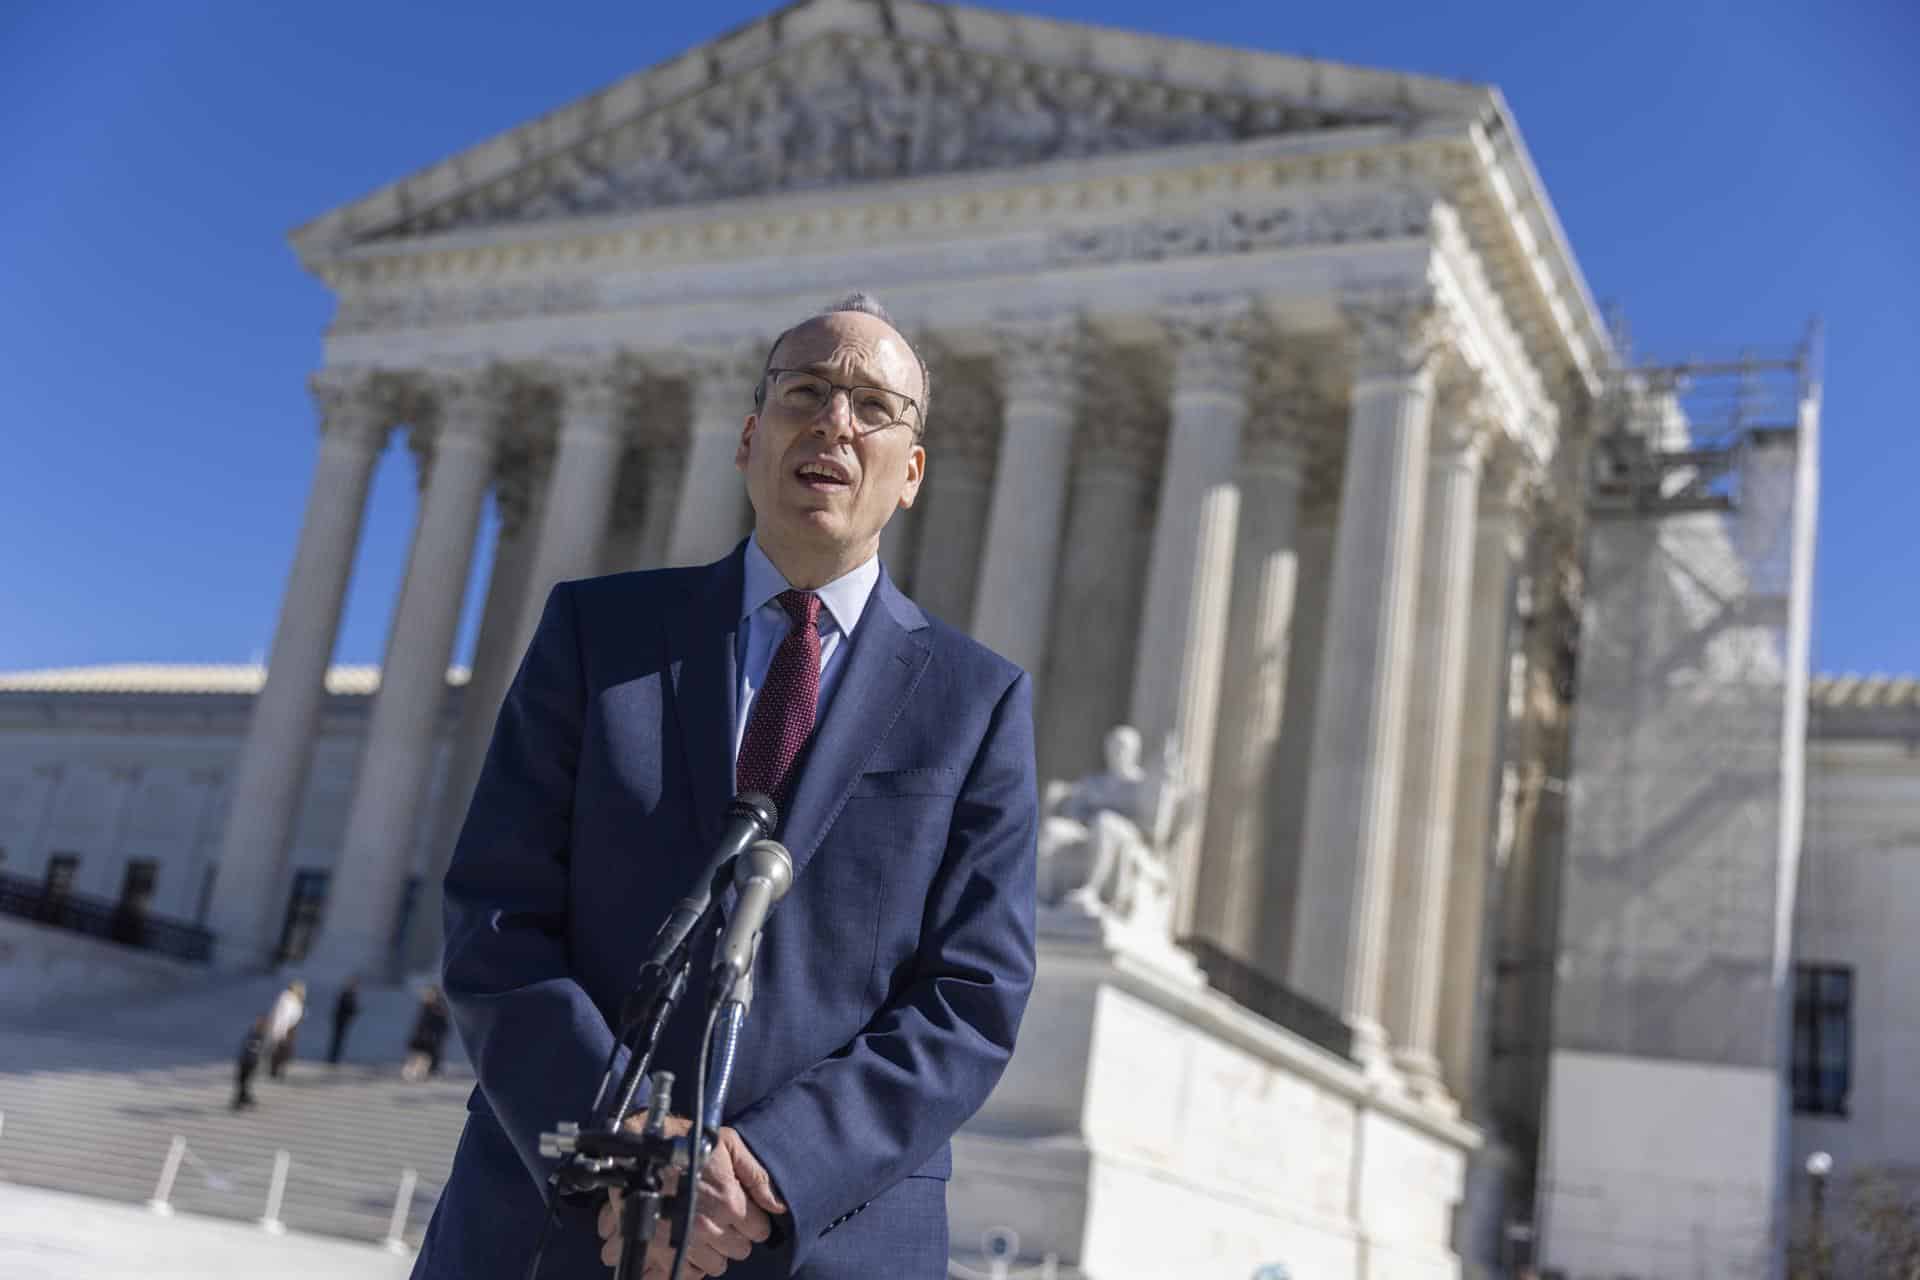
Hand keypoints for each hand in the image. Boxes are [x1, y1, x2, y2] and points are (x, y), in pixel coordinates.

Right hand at [597, 1113, 787, 1275]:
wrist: (642, 1149)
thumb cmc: (687, 1142)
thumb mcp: (729, 1144)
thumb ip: (757, 1176)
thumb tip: (779, 1205)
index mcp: (730, 1202)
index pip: (760, 1231)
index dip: (753, 1220)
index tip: (742, 1211)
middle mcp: (711, 1227)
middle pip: (741, 1250)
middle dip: (736, 1235)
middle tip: (722, 1218)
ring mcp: (687, 1242)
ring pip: (718, 1266)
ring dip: (715, 1251)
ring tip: (705, 1230)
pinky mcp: (665, 1251)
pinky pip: (692, 1273)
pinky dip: (693, 1263)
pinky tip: (690, 1244)